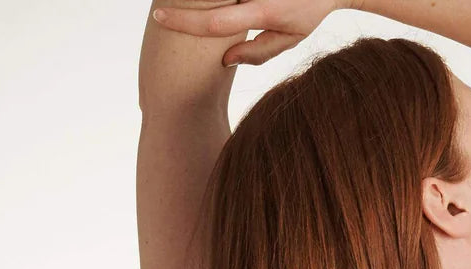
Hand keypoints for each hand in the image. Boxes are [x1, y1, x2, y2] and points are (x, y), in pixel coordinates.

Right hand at [152, 0, 342, 65]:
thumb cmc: (312, 9)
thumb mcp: (292, 37)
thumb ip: (259, 52)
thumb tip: (225, 60)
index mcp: (263, 10)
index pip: (214, 22)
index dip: (183, 22)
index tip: (159, 18)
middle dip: (187, 3)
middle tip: (164, 11)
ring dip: (204, 2)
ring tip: (195, 10)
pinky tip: (218, 4)